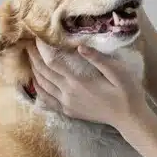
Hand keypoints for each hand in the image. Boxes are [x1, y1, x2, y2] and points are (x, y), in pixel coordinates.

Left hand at [26, 41, 146, 130]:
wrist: (129, 118)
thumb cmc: (127, 92)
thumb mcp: (117, 71)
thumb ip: (97, 59)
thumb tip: (79, 46)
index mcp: (78, 83)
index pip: (52, 63)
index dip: (41, 50)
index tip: (34, 38)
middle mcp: (68, 94)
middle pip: (43, 74)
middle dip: (33, 59)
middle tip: (26, 45)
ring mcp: (67, 105)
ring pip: (42, 87)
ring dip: (33, 72)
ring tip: (29, 59)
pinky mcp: (69, 112)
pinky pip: (47, 100)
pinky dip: (38, 90)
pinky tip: (36, 82)